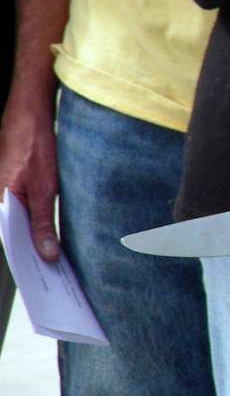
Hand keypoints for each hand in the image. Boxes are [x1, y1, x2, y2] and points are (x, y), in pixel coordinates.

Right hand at [0, 95, 58, 259]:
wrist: (30, 116)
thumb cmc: (33, 147)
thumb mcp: (44, 187)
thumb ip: (43, 221)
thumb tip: (46, 253)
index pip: (11, 243)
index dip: (28, 261)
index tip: (45, 279)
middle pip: (17, 236)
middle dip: (35, 253)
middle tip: (56, 274)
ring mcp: (6, 195)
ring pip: (22, 225)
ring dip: (38, 239)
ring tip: (57, 259)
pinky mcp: (15, 189)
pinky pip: (26, 213)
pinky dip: (38, 224)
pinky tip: (52, 237)